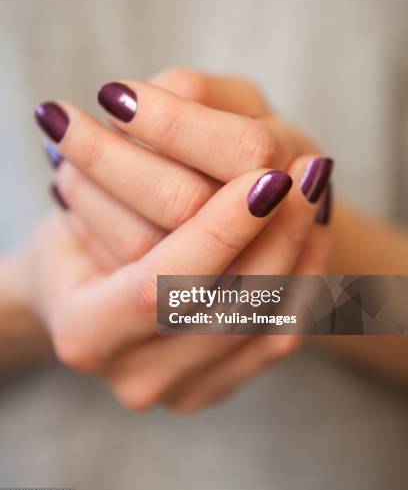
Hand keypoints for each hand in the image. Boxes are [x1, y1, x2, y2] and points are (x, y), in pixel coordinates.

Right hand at [30, 70, 332, 410]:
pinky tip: (315, 226)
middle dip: (274, 235)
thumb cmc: (91, 213)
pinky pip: (278, 335)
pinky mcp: (220, 381)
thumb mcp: (89, 169)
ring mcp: (182, 387)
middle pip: (223, 307)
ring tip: (316, 185)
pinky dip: (305, 278)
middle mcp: (135, 375)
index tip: (267, 172)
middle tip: (311, 167)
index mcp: (84, 328)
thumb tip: (140, 102)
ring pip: (259, 322)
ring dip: (298, 249)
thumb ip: (123, 140)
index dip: (215, 231)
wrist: (100, 270)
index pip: (159, 286)